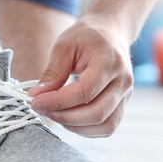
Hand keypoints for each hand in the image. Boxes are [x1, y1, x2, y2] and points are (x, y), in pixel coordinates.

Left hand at [28, 15, 133, 137]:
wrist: (111, 33)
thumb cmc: (88, 36)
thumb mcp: (65, 45)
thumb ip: (53, 72)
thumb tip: (37, 96)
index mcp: (110, 62)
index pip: (85, 92)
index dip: (58, 101)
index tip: (36, 101)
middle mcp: (123, 82)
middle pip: (96, 113)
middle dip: (64, 117)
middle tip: (42, 108)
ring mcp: (126, 96)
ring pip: (104, 126)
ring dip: (75, 127)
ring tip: (55, 113)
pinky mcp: (122, 105)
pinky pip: (106, 127)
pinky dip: (85, 129)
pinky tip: (68, 118)